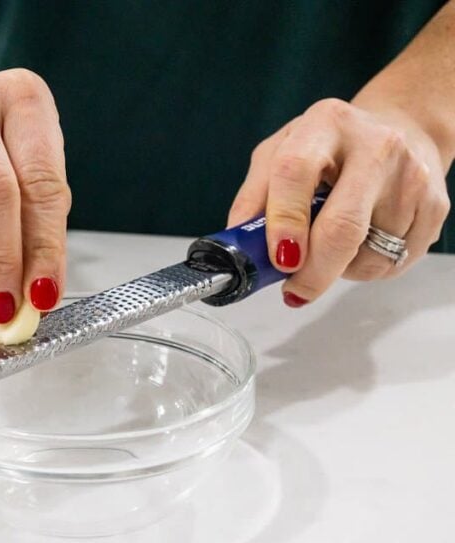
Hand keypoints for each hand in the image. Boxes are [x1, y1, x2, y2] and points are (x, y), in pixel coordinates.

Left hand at [228, 98, 450, 306]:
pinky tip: (361, 245)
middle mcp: (375, 145)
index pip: (296, 173)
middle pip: (342, 227)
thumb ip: (253, 196)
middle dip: (312, 272)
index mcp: (324, 124)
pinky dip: (368, 269)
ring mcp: (411, 176)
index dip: (284, 222)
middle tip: (295, 288)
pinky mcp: (435, 206)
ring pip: (370, 255)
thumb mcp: (279, 154)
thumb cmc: (329, 149)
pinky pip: (395, 262)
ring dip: (340, 271)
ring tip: (330, 250)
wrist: (400, 131)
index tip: (278, 258)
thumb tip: (237, 245)